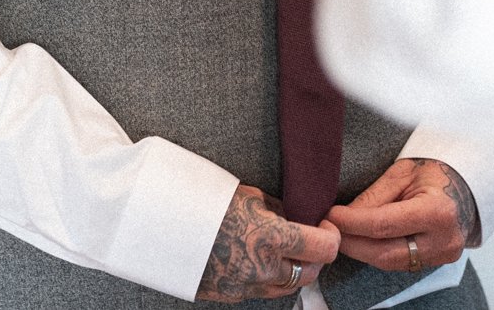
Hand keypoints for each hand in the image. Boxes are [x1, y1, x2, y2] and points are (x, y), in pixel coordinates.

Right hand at [195, 184, 338, 301]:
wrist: (162, 224)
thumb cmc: (203, 202)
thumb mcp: (249, 196)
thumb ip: (278, 211)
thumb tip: (295, 216)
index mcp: (272, 238)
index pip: (325, 248)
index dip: (332, 235)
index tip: (326, 225)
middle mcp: (263, 269)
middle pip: (311, 273)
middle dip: (316, 256)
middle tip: (310, 238)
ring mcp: (245, 287)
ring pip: (288, 286)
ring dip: (294, 270)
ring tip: (284, 249)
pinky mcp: (230, 296)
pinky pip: (261, 291)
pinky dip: (268, 277)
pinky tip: (257, 258)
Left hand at [326, 157, 478, 274]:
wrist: (462, 186)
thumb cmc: (433, 173)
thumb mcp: (402, 174)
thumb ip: (373, 198)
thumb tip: (342, 218)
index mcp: (438, 211)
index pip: (385, 225)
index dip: (353, 223)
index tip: (331, 217)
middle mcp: (443, 240)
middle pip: (386, 252)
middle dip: (352, 243)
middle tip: (329, 232)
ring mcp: (441, 256)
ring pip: (390, 262)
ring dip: (362, 251)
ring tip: (341, 236)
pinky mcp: (435, 263)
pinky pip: (399, 263)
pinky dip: (377, 254)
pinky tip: (361, 243)